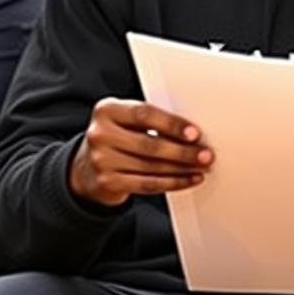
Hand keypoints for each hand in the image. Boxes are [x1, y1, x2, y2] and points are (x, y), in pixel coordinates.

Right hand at [69, 98, 211, 206]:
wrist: (88, 167)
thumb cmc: (119, 136)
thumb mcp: (127, 120)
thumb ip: (152, 120)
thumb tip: (193, 133)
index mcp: (107, 110)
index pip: (144, 115)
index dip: (172, 125)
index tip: (195, 133)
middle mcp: (99, 134)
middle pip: (149, 145)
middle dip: (183, 151)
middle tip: (206, 154)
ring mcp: (101, 160)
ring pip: (151, 167)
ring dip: (182, 168)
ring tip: (202, 167)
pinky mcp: (107, 182)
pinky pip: (148, 184)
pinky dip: (173, 183)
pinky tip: (189, 179)